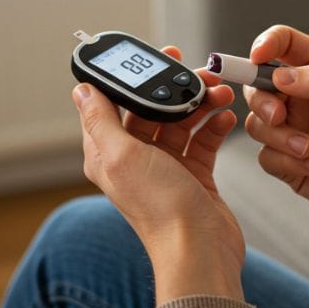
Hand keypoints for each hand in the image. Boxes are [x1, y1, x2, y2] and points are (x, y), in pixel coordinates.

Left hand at [73, 46, 243, 303]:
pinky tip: (227, 118)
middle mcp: (136, 159)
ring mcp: (166, 168)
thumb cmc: (161, 210)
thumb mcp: (122, 156)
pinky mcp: (194, 177)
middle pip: (154, 109)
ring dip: (203, 104)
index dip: (137, 78)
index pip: (117, 103)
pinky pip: (204, 141)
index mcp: (109, 153)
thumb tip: (81, 89)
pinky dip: (215, 126)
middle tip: (201, 73)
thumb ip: (101, 120)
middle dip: (178, 88)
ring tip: (221, 94)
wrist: (200, 250)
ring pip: (183, 122)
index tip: (160, 57)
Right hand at [243, 26, 308, 245]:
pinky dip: (285, 162)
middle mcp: (306, 98)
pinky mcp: (290, 163)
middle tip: (279, 117)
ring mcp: (296, 130)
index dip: (265, 44)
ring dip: (278, 137)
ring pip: (258, 123)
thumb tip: (279, 75)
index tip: (257, 58)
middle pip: (259, 85)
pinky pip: (266, 157)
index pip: (284, 44)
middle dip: (262, 100)